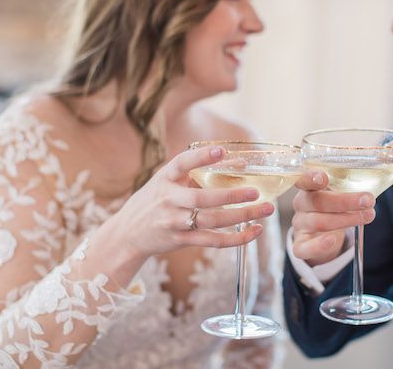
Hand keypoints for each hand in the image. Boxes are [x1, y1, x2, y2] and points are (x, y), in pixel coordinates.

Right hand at [109, 145, 274, 259]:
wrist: (126, 234)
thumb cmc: (154, 201)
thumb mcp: (168, 181)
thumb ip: (198, 171)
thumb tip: (240, 163)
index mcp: (164, 179)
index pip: (181, 163)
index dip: (200, 157)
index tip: (221, 151)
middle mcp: (168, 200)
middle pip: (202, 199)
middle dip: (230, 195)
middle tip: (255, 191)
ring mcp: (173, 222)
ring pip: (211, 221)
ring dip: (241, 216)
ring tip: (265, 209)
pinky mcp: (180, 241)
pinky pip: (212, 241)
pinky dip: (235, 238)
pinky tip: (254, 232)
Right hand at [291, 171, 374, 265]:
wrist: (320, 234)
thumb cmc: (333, 208)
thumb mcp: (337, 193)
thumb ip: (347, 186)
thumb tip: (375, 179)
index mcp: (308, 188)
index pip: (304, 180)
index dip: (311, 178)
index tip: (324, 178)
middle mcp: (301, 205)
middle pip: (318, 201)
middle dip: (345, 201)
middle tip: (368, 200)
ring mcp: (300, 226)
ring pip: (319, 222)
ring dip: (346, 220)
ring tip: (369, 216)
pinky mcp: (300, 245)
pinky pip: (306, 248)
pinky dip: (319, 245)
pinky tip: (333, 240)